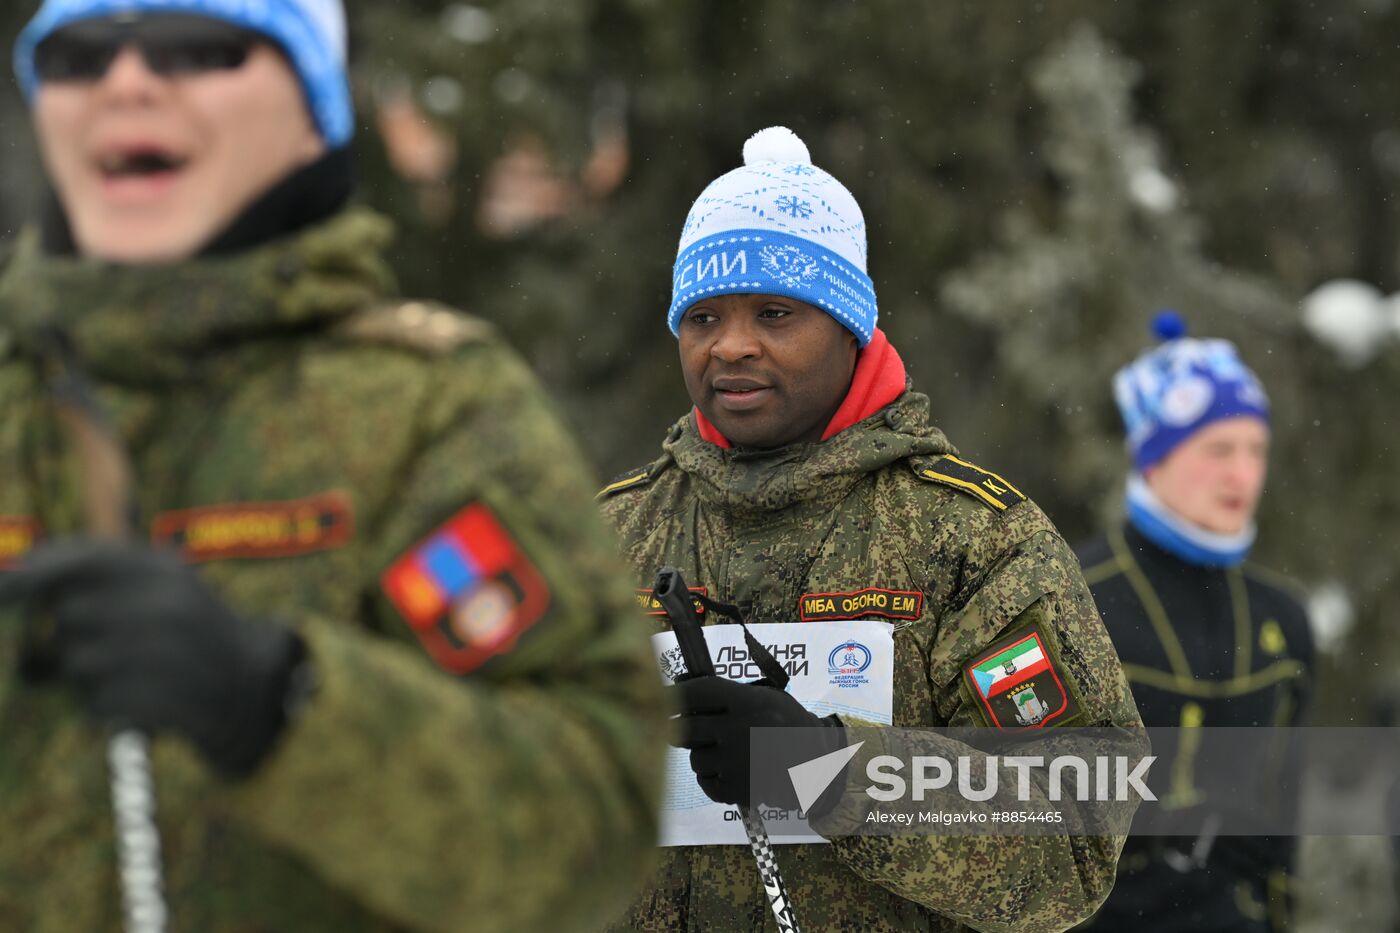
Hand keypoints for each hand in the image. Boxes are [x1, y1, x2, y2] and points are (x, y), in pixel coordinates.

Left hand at [0, 539, 305, 776]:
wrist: (249, 688)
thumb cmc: (185, 634)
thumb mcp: (155, 589)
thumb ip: (88, 580)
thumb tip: (7, 586)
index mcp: (165, 568)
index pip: (81, 559)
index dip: (30, 574)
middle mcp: (165, 604)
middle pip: (69, 616)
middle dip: (74, 634)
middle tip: (113, 643)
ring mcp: (162, 654)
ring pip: (76, 664)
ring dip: (88, 675)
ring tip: (135, 673)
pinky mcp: (155, 700)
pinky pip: (93, 703)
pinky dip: (106, 706)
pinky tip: (144, 698)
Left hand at [672, 675, 846, 811]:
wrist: (820, 763)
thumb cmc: (788, 724)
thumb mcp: (767, 697)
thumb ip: (729, 694)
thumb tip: (682, 694)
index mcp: (746, 701)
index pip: (696, 693)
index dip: (674, 695)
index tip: (663, 698)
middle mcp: (739, 730)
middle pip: (685, 729)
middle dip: (682, 730)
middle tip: (686, 730)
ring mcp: (738, 762)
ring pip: (695, 760)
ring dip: (702, 757)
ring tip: (725, 753)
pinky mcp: (741, 790)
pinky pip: (706, 784)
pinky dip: (712, 780)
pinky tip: (729, 772)